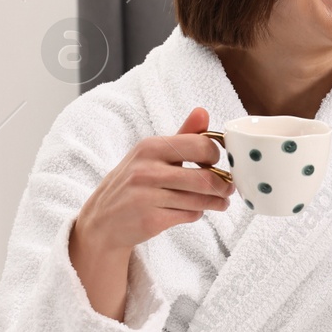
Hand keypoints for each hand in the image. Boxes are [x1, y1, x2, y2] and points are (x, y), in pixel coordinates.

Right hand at [71, 106, 233, 256]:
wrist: (103, 219)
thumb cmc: (135, 182)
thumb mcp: (153, 154)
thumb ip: (182, 135)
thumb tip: (203, 112)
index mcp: (150, 147)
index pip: (200, 145)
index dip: (216, 156)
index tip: (217, 163)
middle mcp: (146, 170)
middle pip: (205, 178)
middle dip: (224, 185)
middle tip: (228, 188)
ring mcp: (147, 196)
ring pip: (200, 200)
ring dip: (216, 202)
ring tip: (220, 202)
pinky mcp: (150, 220)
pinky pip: (190, 215)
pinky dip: (197, 214)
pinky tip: (193, 210)